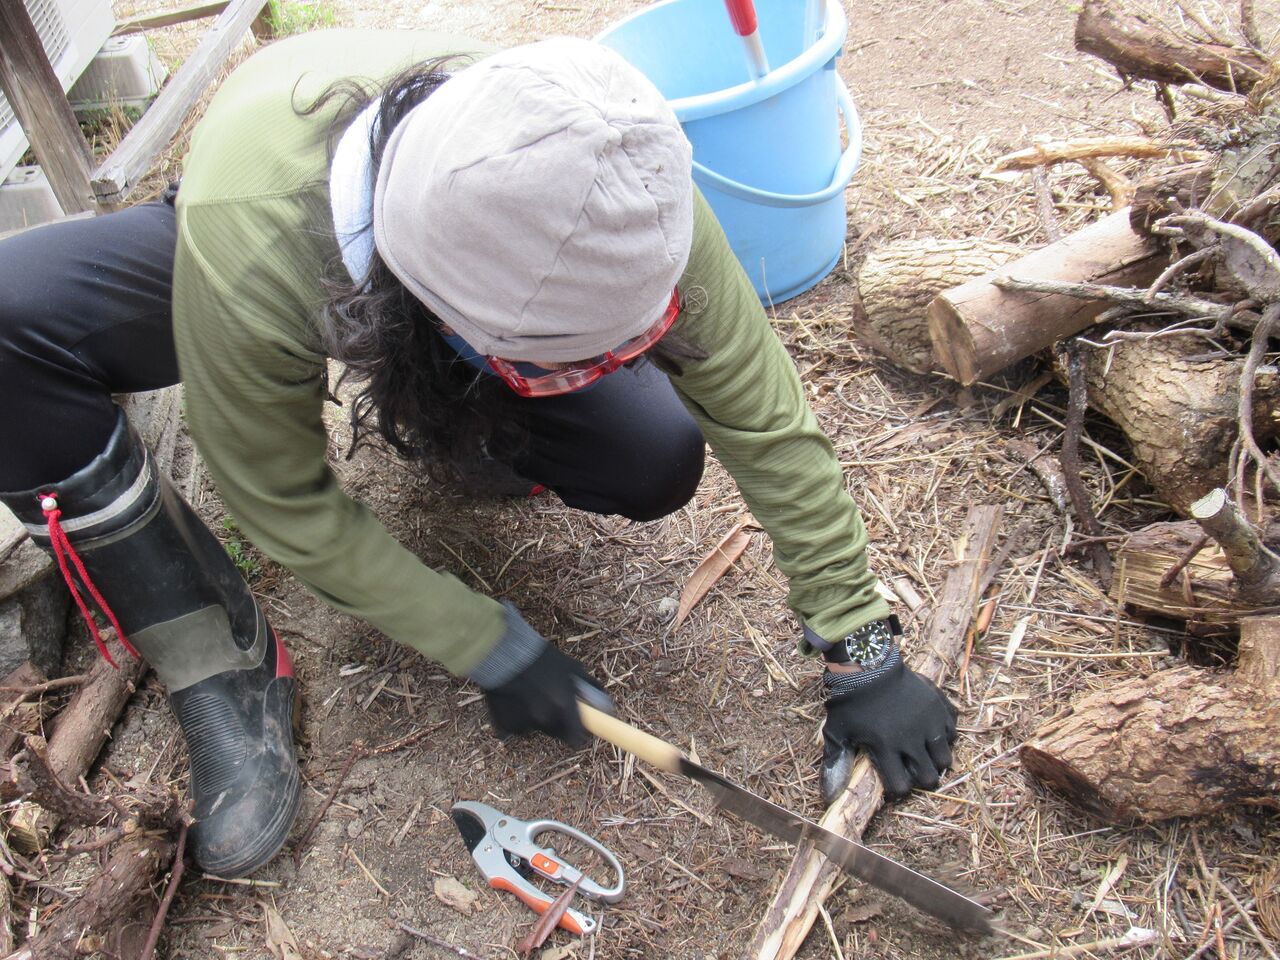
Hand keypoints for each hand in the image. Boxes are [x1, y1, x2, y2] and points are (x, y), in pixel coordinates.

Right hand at [483, 644, 610, 747]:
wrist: (504, 651)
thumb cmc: (543, 659)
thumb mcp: (573, 668)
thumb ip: (591, 688)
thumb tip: (607, 706)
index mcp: (564, 706)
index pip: (577, 739)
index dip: (580, 737)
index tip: (581, 734)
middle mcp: (545, 718)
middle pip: (557, 734)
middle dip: (559, 723)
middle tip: (553, 703)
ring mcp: (524, 723)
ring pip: (537, 729)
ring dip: (537, 719)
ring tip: (531, 696)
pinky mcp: (505, 725)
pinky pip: (518, 727)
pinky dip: (518, 718)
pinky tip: (516, 699)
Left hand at [817, 621, 956, 801]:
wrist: (869, 663)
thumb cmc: (850, 700)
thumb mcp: (836, 730)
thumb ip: (835, 762)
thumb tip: (829, 796)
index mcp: (886, 747)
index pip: (901, 787)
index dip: (897, 787)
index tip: (893, 779)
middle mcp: (911, 738)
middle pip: (929, 778)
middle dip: (921, 779)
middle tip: (912, 769)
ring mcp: (929, 722)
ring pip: (945, 759)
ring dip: (935, 760)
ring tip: (923, 751)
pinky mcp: (940, 706)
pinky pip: (953, 732)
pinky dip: (945, 736)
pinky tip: (930, 731)